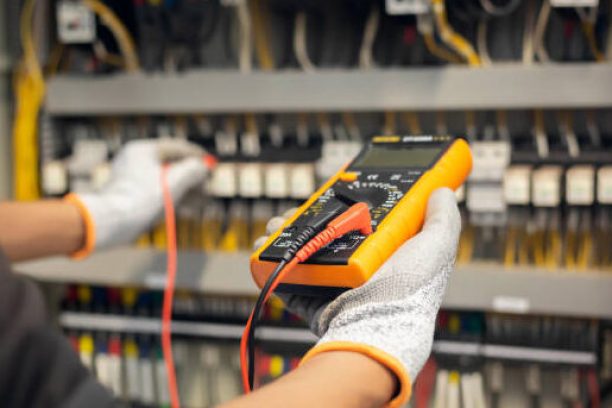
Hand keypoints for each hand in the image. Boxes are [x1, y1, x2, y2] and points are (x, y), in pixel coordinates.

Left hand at [66, 138, 210, 254]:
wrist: (110, 223)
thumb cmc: (141, 199)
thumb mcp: (174, 181)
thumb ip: (193, 170)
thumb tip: (202, 167)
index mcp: (142, 150)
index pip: (176, 147)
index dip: (197, 156)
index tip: (211, 164)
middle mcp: (135, 161)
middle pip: (171, 165)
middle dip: (193, 177)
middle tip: (208, 186)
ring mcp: (131, 179)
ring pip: (165, 181)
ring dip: (186, 190)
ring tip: (203, 201)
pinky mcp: (129, 196)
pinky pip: (156, 193)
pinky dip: (173, 198)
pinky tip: (188, 208)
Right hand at [254, 188, 459, 406]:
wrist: (377, 324)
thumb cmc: (411, 290)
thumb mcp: (436, 247)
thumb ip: (443, 218)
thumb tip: (442, 191)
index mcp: (379, 254)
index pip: (355, 222)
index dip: (341, 205)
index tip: (329, 192)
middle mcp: (354, 268)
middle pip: (322, 234)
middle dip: (303, 218)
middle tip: (295, 210)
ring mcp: (331, 284)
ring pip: (301, 252)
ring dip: (283, 237)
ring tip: (275, 227)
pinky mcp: (312, 299)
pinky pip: (287, 278)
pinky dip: (271, 265)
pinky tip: (264, 250)